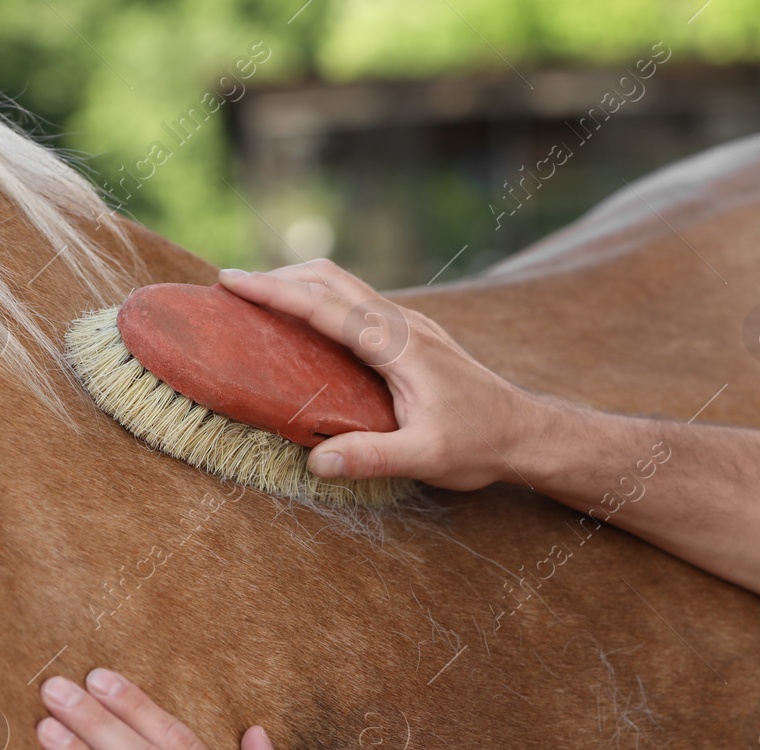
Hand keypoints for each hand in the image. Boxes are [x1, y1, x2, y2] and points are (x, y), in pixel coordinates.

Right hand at [218, 260, 547, 490]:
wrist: (527, 432)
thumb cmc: (481, 444)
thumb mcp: (427, 458)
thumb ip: (372, 458)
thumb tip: (316, 463)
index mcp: (398, 345)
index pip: (326, 307)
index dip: (275, 292)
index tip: (232, 281)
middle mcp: (403, 325)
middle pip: (332, 279)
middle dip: (281, 276)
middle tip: (233, 287)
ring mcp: (411, 327)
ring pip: (347, 286)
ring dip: (302, 285)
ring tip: (262, 299)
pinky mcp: (415, 337)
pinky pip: (360, 304)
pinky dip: (325, 302)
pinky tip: (312, 325)